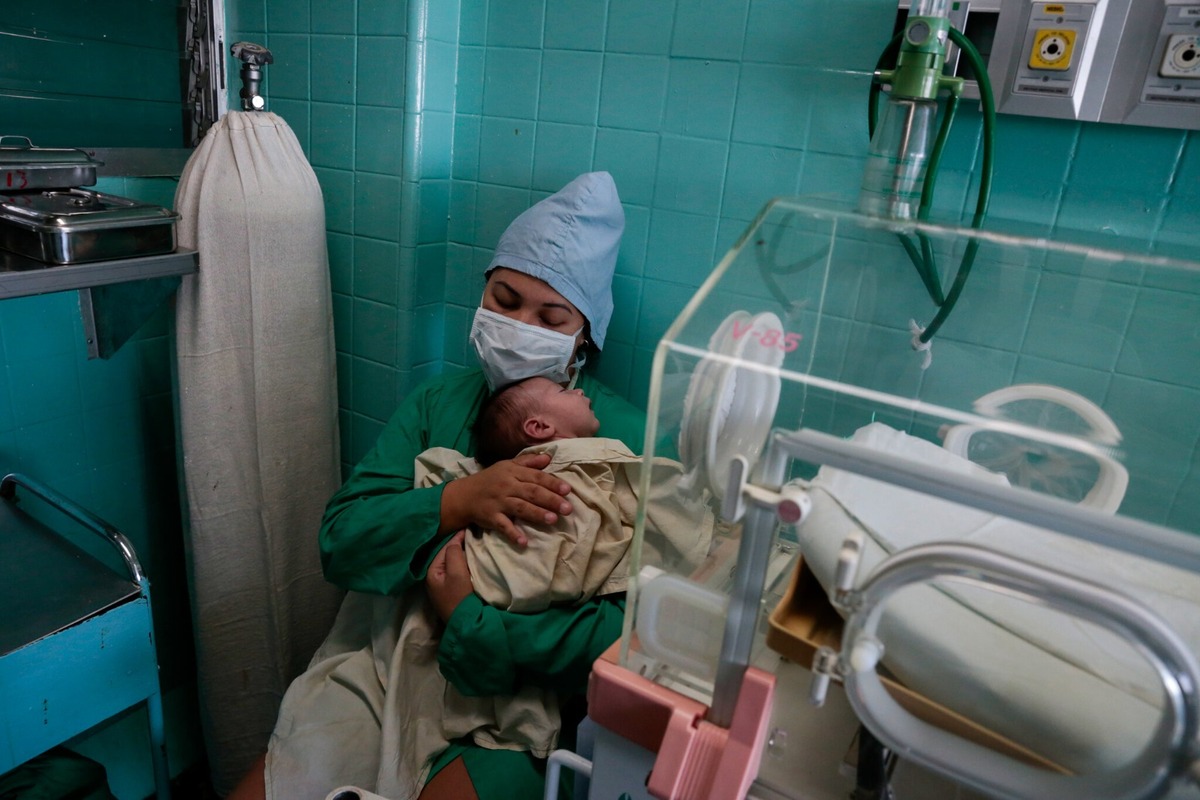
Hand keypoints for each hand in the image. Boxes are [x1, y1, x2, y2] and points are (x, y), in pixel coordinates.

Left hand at [427, 531, 473, 621]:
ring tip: (475, 546)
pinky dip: (465, 565)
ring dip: (463, 556)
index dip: (457, 538)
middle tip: (474, 536)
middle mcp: (435, 578)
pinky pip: (458, 573)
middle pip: (448, 556)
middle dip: (459, 546)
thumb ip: (453, 553)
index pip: (444, 549)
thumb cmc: (459, 597)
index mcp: (432, 572)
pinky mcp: (453, 592)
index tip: (470, 529)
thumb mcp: (456, 573)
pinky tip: (474, 562)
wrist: (466, 623)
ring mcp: (443, 586)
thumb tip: (456, 542)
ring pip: (454, 564)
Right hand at [441, 452, 571, 546]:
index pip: (536, 477)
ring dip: (536, 514)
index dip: (552, 483)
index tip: (567, 490)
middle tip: (567, 508)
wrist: (463, 495)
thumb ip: (528, 462)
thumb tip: (548, 457)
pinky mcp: (490, 517)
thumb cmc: (489, 480)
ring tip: (553, 520)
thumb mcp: (507, 466)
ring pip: (520, 508)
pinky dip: (512, 534)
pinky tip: (524, 542)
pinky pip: (503, 526)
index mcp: (512, 473)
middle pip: (531, 492)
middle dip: (550, 500)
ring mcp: (498, 502)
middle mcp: (507, 486)